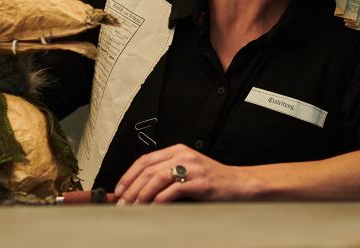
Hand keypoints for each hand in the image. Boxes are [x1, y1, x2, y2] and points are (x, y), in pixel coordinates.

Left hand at [113, 144, 258, 203]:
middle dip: (131, 188)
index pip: (145, 160)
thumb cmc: (213, 180)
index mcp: (178, 150)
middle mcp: (184, 155)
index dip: (128, 175)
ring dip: (142, 195)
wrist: (240, 184)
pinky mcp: (200, 182)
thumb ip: (167, 175)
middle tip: (123, 203)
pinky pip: (173, 190)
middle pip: (148, 169)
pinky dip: (159, 200)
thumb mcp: (188, 170)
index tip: (119, 190)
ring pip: (157, 178)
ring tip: (134, 207)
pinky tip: (153, 208)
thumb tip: (140, 190)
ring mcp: (193, 167)